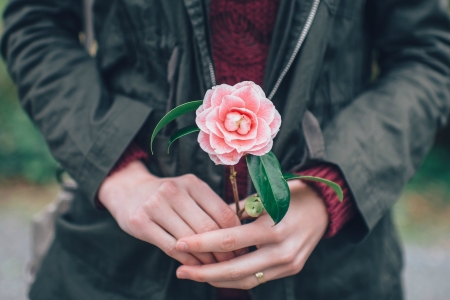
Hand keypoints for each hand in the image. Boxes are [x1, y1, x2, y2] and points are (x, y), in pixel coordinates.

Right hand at [98, 160, 241, 265]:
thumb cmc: (167, 196)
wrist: (128, 190)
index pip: (223, 213)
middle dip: (223, 250)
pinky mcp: (140, 222)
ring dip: (206, 258)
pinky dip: (187, 260)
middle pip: (207, 228)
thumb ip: (211, 207)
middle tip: (231, 262)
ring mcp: (155, 205)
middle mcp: (173, 191)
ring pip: (190, 240)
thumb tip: (241, 231)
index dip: (235, 234)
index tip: (242, 247)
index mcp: (192, 182)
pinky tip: (195, 266)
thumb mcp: (189, 191)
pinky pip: (171, 247)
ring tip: (215, 266)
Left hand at [174, 180, 327, 288]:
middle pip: (235, 269)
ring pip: (245, 280)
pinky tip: (217, 273)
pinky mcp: (290, 269)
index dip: (202, 243)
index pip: (230, 240)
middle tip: (181, 270)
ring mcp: (288, 264)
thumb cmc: (290, 194)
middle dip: (204, 272)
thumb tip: (209, 224)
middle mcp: (282, 251)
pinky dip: (235, 278)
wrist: (324, 207)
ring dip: (217, 279)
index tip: (180, 243)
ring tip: (194, 274)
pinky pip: (257, 279)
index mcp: (274, 227)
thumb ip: (237, 212)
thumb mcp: (264, 195)